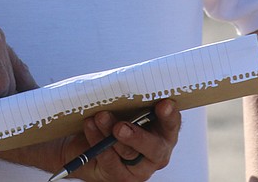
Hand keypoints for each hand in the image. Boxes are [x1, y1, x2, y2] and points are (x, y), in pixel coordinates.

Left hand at [60, 99, 180, 180]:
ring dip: (110, 133)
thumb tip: (120, 85)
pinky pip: (110, 160)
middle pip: (154, 147)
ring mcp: (141, 168)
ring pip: (128, 153)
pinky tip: (90, 126)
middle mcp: (157, 151)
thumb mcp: (124, 106)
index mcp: (164, 130)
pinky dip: (97, 141)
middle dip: (137, 136)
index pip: (172, 123)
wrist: (85, 143)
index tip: (164, 104)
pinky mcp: (122, 177)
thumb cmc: (112, 119)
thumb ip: (129, 100)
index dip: (169, 115)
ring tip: (100, 117)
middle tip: (120, 126)